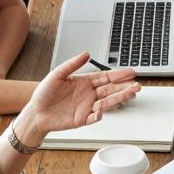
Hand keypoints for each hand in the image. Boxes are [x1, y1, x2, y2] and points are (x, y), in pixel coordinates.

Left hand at [12, 51, 139, 149]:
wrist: (35, 112)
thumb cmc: (44, 94)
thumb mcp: (57, 74)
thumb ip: (72, 64)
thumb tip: (86, 53)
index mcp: (84, 82)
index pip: (105, 77)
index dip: (118, 75)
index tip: (130, 72)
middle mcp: (88, 94)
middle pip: (111, 90)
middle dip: (124, 87)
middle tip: (137, 84)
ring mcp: (87, 107)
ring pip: (108, 102)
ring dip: (120, 98)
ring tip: (132, 94)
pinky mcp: (82, 119)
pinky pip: (95, 117)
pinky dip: (100, 114)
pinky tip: (103, 109)